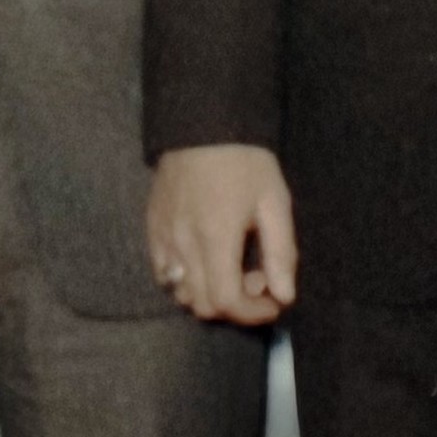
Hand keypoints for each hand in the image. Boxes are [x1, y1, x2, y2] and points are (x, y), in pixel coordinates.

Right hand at [146, 144, 298, 324]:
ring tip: (230, 266)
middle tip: (256, 277)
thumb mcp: (274, 202)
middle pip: (203, 305)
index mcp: (216, 237)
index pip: (227, 301)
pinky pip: (162, 274)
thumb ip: (280, 252)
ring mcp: (163, 238)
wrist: (203, 123)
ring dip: (209, 294)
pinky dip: (185, 280)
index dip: (253, 313)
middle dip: (235, 305)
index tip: (273, 301)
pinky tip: (204, 258)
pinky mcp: (152, 229)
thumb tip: (285, 297)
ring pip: (180, 294)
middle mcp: (183, 244)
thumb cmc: (245, 161)